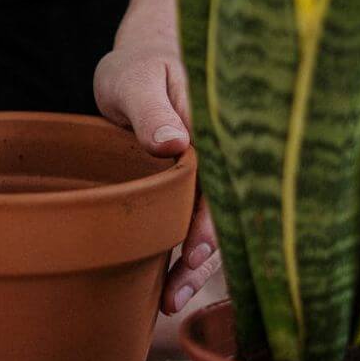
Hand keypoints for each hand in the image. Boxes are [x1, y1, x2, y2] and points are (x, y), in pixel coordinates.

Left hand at [93, 21, 219, 314]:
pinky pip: (198, 222)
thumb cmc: (138, 67)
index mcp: (215, 130)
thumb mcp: (136, 80)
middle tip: (177, 292)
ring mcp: (211, 174)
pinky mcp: (195, 187)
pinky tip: (171, 284)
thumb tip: (174, 143)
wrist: (142, 60)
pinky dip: (187, 253)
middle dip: (204, 256)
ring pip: (214, 225)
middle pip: (223, 213)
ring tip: (171, 300)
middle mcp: (221, 157)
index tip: (194, 253)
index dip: (211, 222)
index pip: (221, 183)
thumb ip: (152, 109)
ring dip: (197, 264)